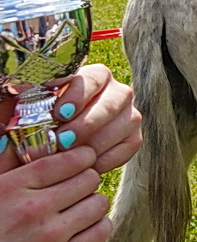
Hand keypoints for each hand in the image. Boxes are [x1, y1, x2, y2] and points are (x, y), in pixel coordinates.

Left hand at [0, 64, 141, 176]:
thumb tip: (18, 100)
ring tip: (73, 157)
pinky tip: (87, 165)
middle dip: (88, 122)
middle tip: (64, 140)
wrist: (52, 147)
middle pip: (114, 101)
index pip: (93, 77)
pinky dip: (110, 157)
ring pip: (127, 122)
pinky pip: (130, 146)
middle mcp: (116, 91)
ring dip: (99, 141)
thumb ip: (20, 104)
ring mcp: (128, 114)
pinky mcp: (133, 137)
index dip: (79, 94)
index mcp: (92, 76)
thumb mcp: (23, 110)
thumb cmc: (35, 124)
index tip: (59, 113)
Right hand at [0, 145, 108, 241]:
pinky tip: (84, 229)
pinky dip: (98, 227)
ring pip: (98, 203)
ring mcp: (48, 235)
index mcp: (11, 187)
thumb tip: (19, 143)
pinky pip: (100, 232)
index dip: (82, 157)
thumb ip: (6, 168)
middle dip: (86, 180)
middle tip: (76, 189)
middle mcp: (33, 208)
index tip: (82, 160)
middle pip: (88, 178)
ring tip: (78, 210)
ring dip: (92, 204)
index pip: (67, 160)